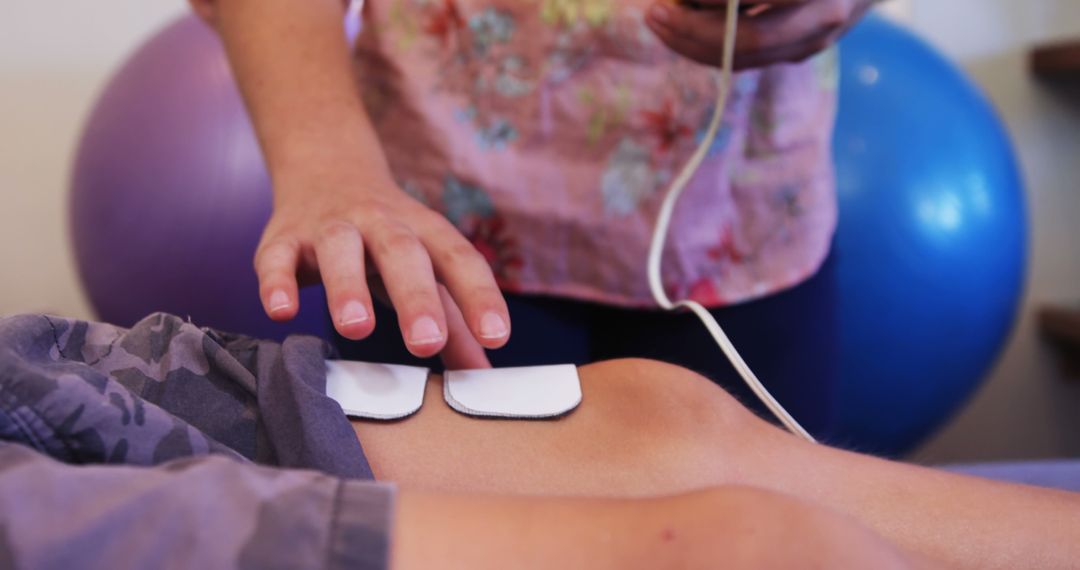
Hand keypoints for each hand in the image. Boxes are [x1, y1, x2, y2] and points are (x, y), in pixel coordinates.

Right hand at [254, 170, 508, 365]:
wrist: (328, 170)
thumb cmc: (388, 238)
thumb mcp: (426, 268)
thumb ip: (453, 321)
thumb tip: (483, 373)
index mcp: (424, 232)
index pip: (459, 259)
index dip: (480, 296)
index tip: (496, 337)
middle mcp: (381, 223)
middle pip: (402, 254)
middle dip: (415, 297)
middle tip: (427, 343)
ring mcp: (331, 227)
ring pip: (340, 249)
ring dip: (347, 287)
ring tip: (356, 328)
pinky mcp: (285, 237)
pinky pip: (277, 257)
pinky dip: (277, 281)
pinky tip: (282, 311)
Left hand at [646, 0, 876, 69]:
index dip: (720, 0)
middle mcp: (825, 17)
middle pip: (750, 40)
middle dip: (694, 31)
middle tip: (655, 11)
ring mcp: (814, 41)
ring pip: (745, 59)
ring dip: (694, 44)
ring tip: (659, 19)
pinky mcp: (801, 53)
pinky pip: (748, 61)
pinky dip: (710, 48)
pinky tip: (681, 31)